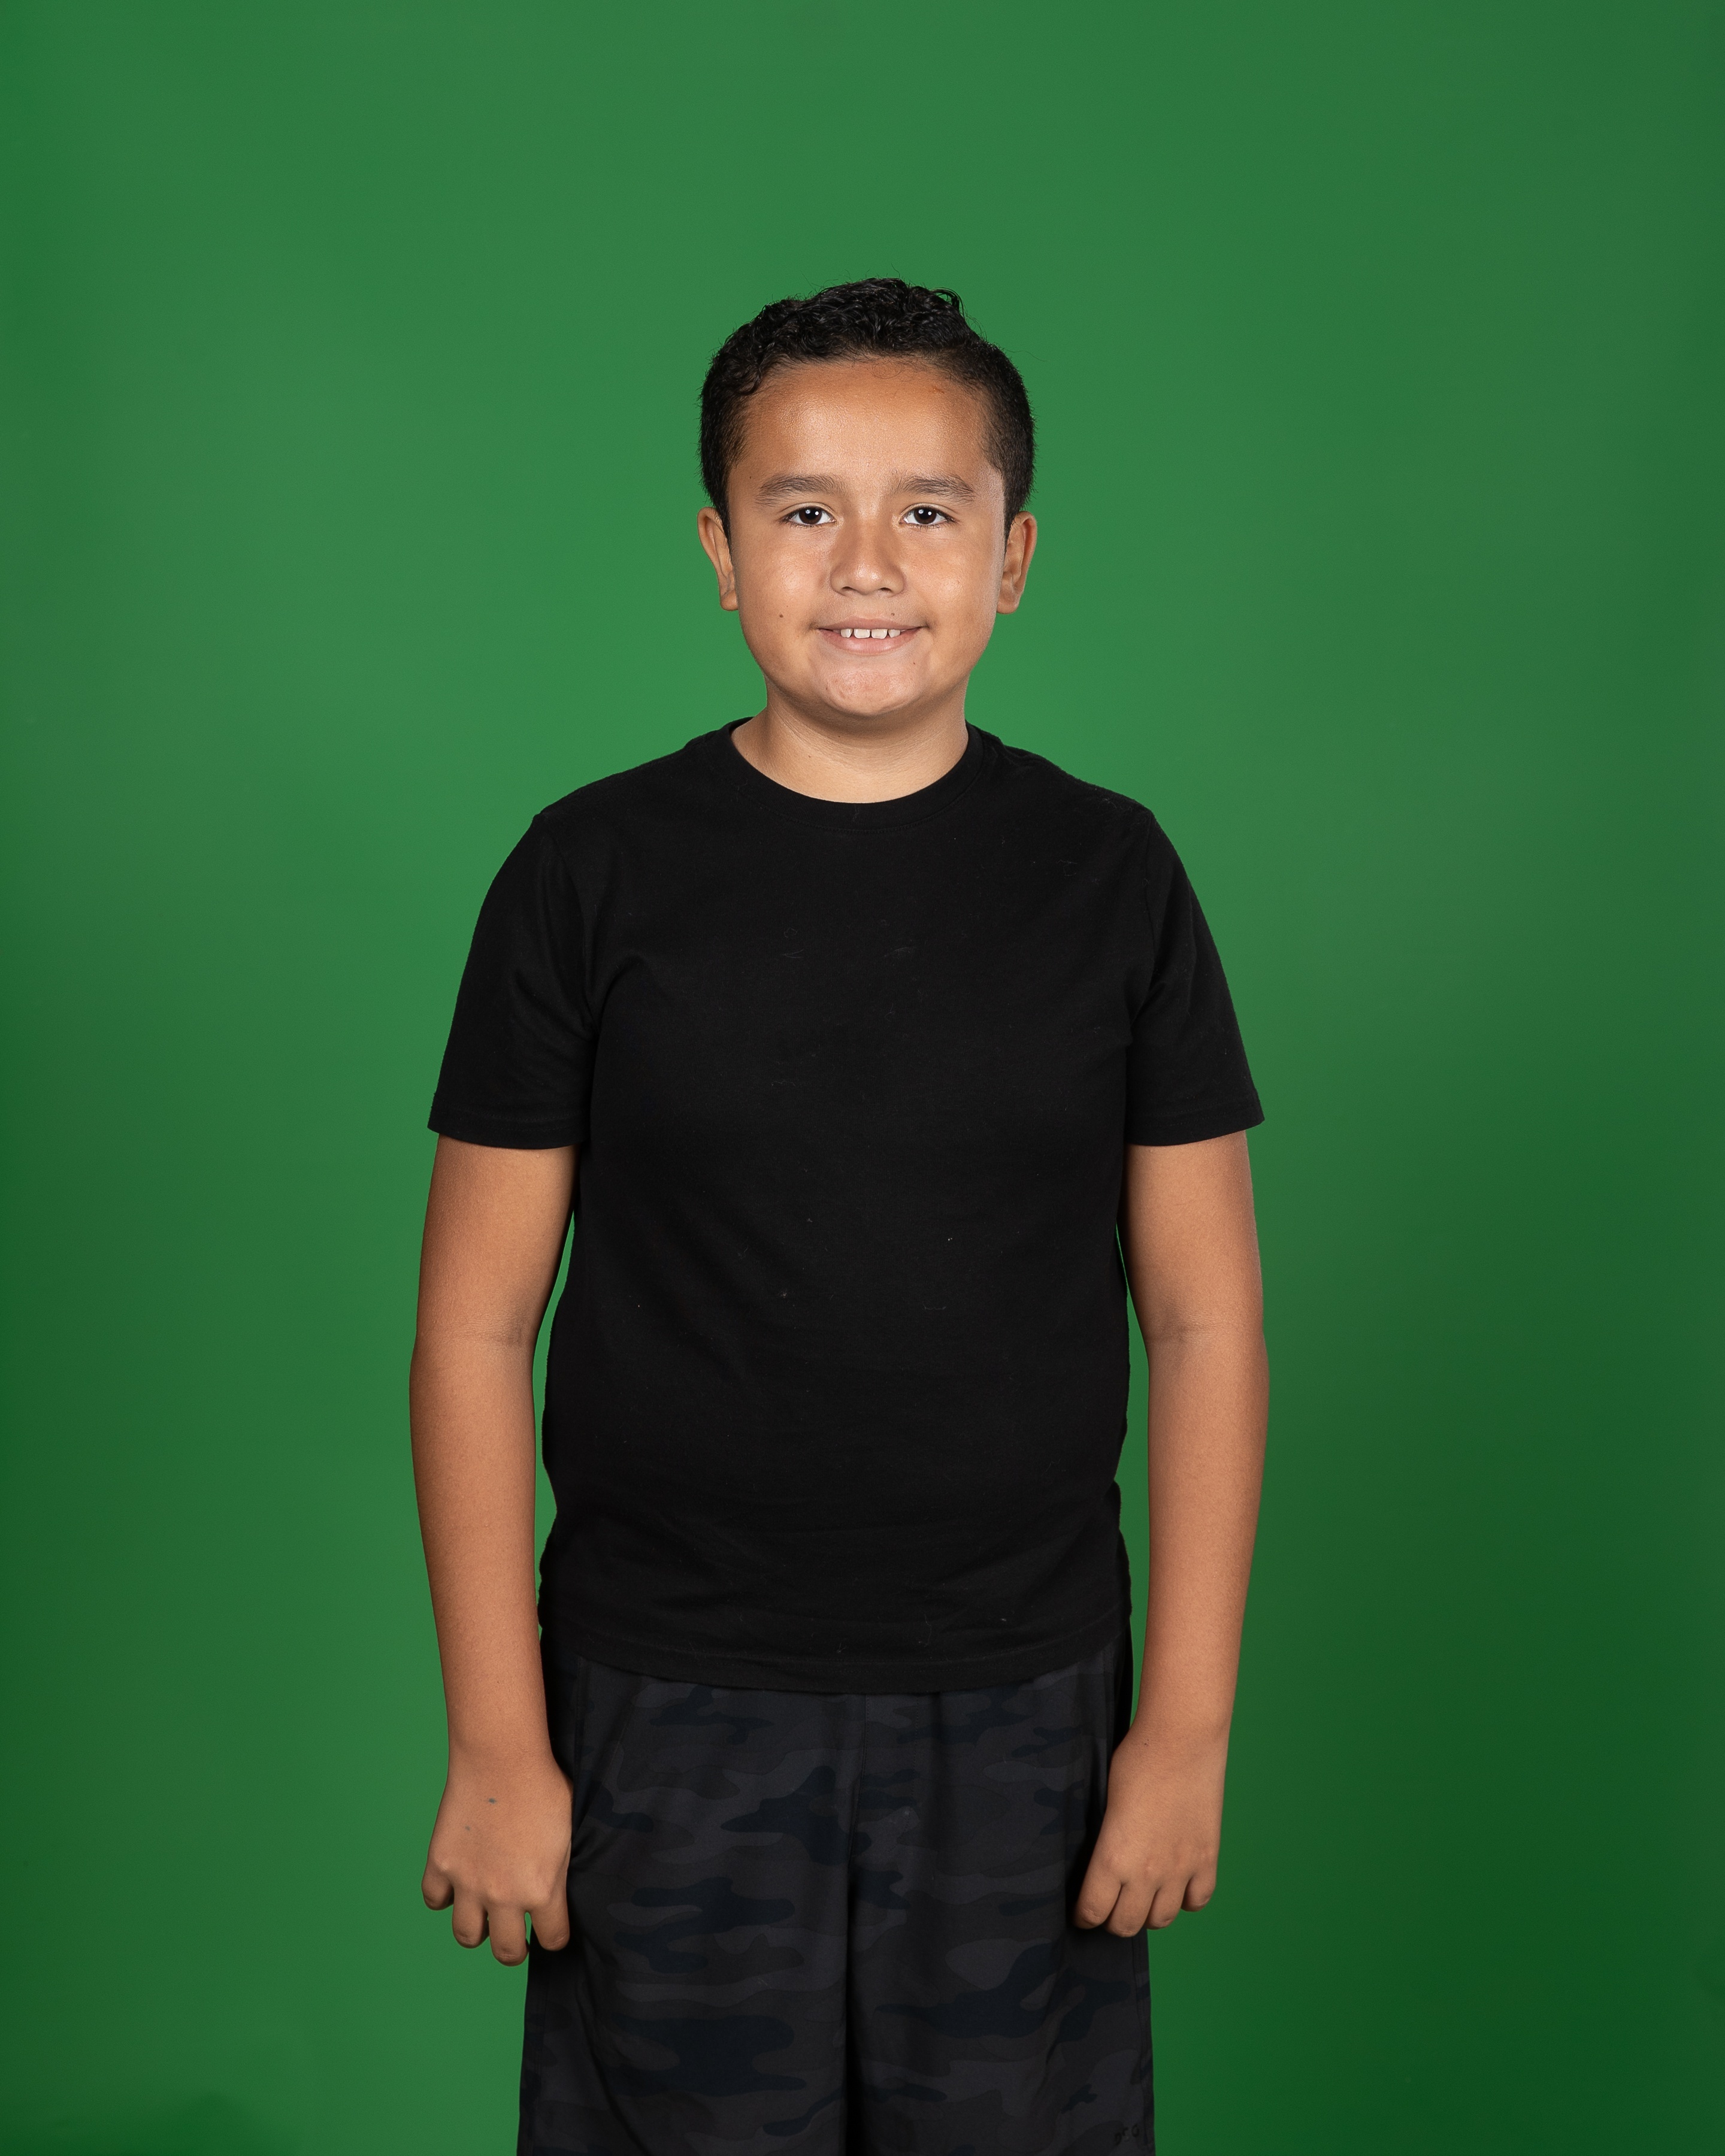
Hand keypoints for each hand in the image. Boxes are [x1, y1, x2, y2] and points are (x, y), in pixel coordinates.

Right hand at [421, 1745, 573, 1964]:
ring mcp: (468, 1883)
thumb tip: (558, 1888)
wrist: (501, 1757)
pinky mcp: (441, 1864)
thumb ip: (559, 1870)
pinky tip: (456, 1885)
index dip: (554, 1936)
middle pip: (506, 1952)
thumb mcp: (568, 1833)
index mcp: (542, 1889)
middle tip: (516, 1937)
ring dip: (478, 1930)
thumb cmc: (543, 1785)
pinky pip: (435, 1899)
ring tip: (485, 1917)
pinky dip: (444, 1897)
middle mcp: (504, 1896)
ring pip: (467, 1936)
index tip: (552, 1931)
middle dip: (514, 1949)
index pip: (552, 1939)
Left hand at [1073, 1723, 1227, 1934]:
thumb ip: (1103, 1842)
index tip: (1082, 1913)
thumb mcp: (1103, 1802)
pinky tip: (1176, 1884)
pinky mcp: (1207, 1858)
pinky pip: (1197, 1901)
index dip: (1084, 1916)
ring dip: (1148, 1913)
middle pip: (1126, 1925)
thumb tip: (1098, 1865)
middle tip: (1110, 1905)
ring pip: (1161, 1920)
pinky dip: (1185, 1899)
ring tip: (1141, 1896)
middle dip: (1113, 1920)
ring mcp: (1181, 1869)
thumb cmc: (1134, 1760)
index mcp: (1113, 1857)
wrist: (1181, 1739)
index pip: (1093, 1911)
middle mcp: (1147, 1873)